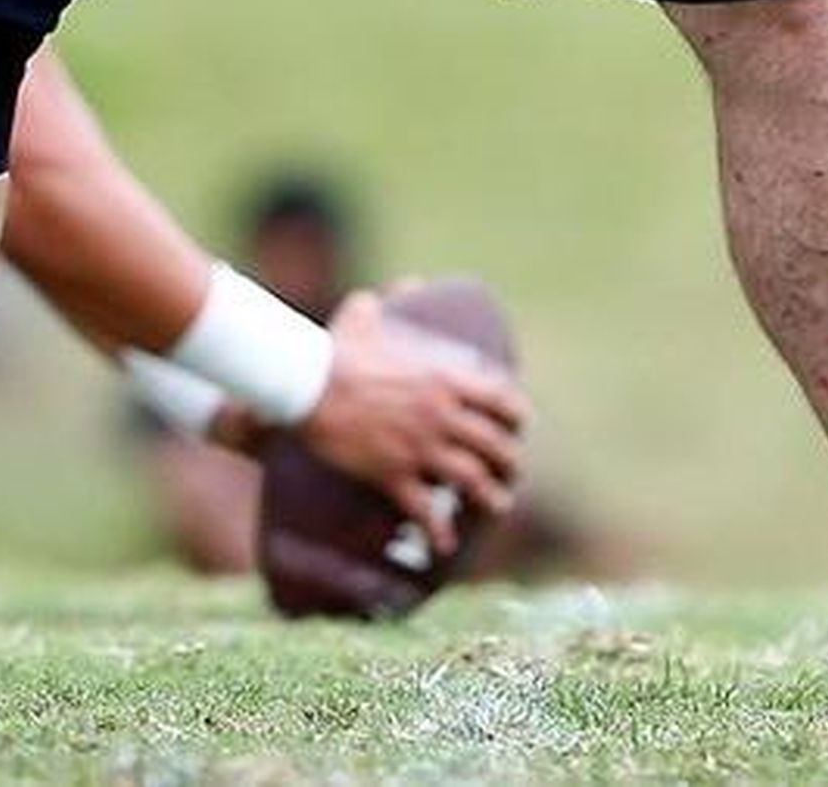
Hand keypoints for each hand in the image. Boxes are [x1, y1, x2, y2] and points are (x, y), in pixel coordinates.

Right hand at [291, 289, 524, 548]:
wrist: (307, 385)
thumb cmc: (334, 348)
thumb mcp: (367, 313)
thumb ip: (394, 298)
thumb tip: (409, 284)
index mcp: (444, 377)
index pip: (501, 398)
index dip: (517, 415)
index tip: (520, 425)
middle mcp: (442, 414)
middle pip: (495, 445)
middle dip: (510, 462)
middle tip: (511, 472)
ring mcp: (421, 448)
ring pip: (473, 481)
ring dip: (491, 498)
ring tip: (497, 506)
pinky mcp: (394, 475)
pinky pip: (427, 512)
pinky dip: (439, 532)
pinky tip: (444, 544)